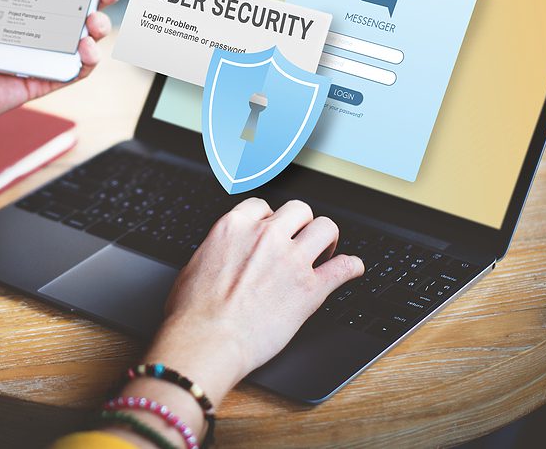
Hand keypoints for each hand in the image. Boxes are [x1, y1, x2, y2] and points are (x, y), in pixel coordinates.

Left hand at [0, 0, 121, 132]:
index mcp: (17, 3)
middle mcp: (34, 27)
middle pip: (78, 7)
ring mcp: (41, 54)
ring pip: (84, 38)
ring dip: (99, 26)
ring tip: (93, 22)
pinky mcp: (44, 80)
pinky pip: (76, 70)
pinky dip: (89, 60)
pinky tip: (86, 48)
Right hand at [145, 198, 363, 405]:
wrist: (207, 340)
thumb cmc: (193, 312)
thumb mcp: (195, 265)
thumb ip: (218, 251)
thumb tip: (222, 256)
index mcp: (234, 227)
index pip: (262, 206)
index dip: (270, 218)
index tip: (272, 230)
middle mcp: (266, 236)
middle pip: (299, 210)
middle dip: (301, 224)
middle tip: (300, 241)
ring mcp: (291, 260)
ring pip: (326, 228)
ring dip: (327, 239)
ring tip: (324, 252)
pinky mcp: (311, 288)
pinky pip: (344, 267)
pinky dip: (352, 267)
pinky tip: (352, 269)